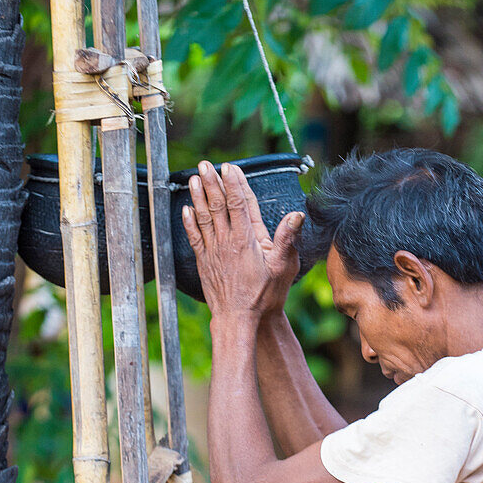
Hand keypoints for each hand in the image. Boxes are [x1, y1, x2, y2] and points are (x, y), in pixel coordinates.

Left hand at [182, 160, 303, 317]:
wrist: (239, 318)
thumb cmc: (264, 295)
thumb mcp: (283, 266)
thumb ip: (287, 238)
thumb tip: (296, 215)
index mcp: (246, 239)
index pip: (239, 204)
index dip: (234, 183)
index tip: (229, 167)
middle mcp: (227, 241)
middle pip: (218, 205)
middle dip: (211, 182)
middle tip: (206, 164)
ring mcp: (213, 251)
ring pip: (203, 217)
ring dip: (198, 196)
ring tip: (193, 178)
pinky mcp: (204, 262)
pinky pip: (194, 237)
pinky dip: (189, 221)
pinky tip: (186, 209)